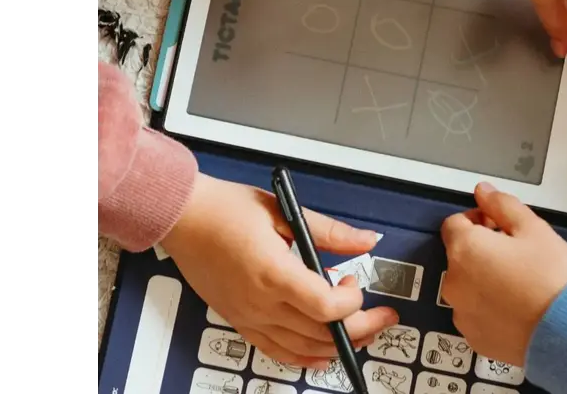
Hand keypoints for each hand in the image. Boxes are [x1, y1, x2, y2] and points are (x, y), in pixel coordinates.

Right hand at [161, 173, 398, 367]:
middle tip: (383, 316)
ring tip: (363, 331)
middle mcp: (260, 303)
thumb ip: (330, 232)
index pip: (327, 307)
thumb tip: (366, 240)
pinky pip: (277, 352)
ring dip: (339, 345)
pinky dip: (305, 357)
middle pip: (322, 334)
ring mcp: (249, 317)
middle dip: (361, 328)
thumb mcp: (284, 211)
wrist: (183, 218)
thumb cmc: (226, 210)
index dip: (353, 302)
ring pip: (303, 349)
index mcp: (274, 273)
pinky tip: (323, 353)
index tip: (357, 282)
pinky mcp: (240, 321)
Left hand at [440, 183, 566, 365]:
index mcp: (465, 249)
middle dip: (481, 250)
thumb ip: (501, 205)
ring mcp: (462, 313)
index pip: (454, 223)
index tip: (498, 226)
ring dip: (483, 279)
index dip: (477, 220)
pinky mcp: (474, 337)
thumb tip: (483, 191)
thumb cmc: (552, 278)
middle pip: (459, 255)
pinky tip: (515, 307)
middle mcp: (455, 282)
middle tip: (515, 255)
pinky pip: (475, 313)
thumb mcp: (533, 228)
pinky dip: (488, 308)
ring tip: (518, 284)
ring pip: (466, 286)